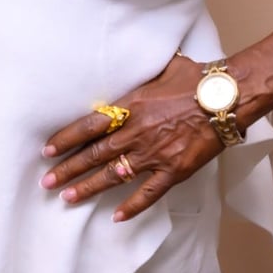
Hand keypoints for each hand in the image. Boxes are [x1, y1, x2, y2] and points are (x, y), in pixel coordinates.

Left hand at [41, 53, 229, 220]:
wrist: (226, 98)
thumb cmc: (196, 78)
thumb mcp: (163, 67)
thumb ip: (142, 74)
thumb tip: (132, 56)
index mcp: (132, 106)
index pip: (89, 125)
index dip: (66, 139)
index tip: (47, 150)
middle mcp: (137, 132)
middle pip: (95, 154)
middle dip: (69, 168)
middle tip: (46, 181)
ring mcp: (155, 154)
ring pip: (114, 175)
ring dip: (89, 188)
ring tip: (68, 198)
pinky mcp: (173, 170)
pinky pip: (148, 193)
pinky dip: (132, 206)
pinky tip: (116, 217)